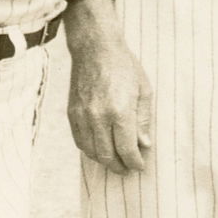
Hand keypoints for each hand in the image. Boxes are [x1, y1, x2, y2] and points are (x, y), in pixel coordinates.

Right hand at [64, 0, 153, 173]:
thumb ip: (143, 120)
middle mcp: (98, 117)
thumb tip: (144, 144)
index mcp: (120, 111)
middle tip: (128, 168)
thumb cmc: (125, 67)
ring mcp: (82, 116)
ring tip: (116, 161)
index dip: (135, 162)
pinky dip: (90, 150)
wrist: (96, 49)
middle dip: (120, 166)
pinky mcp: (72, 113)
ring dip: (104, 161)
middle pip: (107, 155)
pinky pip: (79, 141)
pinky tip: (100, 149)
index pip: (126, 149)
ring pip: (91, 152)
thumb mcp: (144, 91)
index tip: (140, 165)